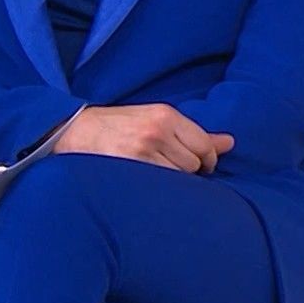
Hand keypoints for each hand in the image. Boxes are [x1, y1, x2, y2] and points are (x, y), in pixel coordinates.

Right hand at [53, 103, 234, 172]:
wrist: (73, 132)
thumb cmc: (116, 127)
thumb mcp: (154, 120)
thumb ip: (192, 133)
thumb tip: (230, 143)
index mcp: (165, 114)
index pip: (204, 144)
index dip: (206, 161)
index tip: (198, 167)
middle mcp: (157, 130)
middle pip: (194, 163)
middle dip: (187, 171)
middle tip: (167, 170)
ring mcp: (144, 150)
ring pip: (179, 177)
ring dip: (172, 181)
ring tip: (153, 176)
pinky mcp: (131, 167)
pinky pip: (161, 186)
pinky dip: (158, 188)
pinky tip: (145, 183)